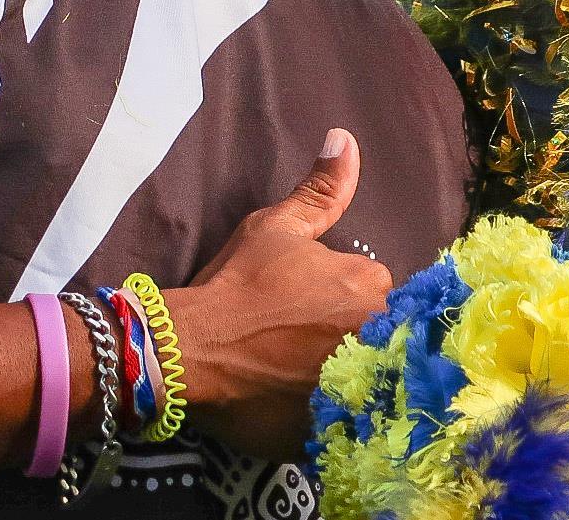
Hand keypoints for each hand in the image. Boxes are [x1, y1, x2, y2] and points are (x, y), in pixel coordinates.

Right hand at [168, 129, 391, 460]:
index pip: (380, 291)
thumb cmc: (235, 286)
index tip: (312, 309)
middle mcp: (376, 335)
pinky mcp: (335, 430)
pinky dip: (335, 412)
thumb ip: (322, 191)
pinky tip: (302, 404)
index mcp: (369, 284)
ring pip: (371, 374)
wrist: (186, 355)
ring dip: (349, 374)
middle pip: (382, 333)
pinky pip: (352, 418)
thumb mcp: (277, 229)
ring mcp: (359, 386)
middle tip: (302, 344)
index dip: (347, 299)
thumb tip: (345, 138)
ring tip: (300, 376)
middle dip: (354, 337)